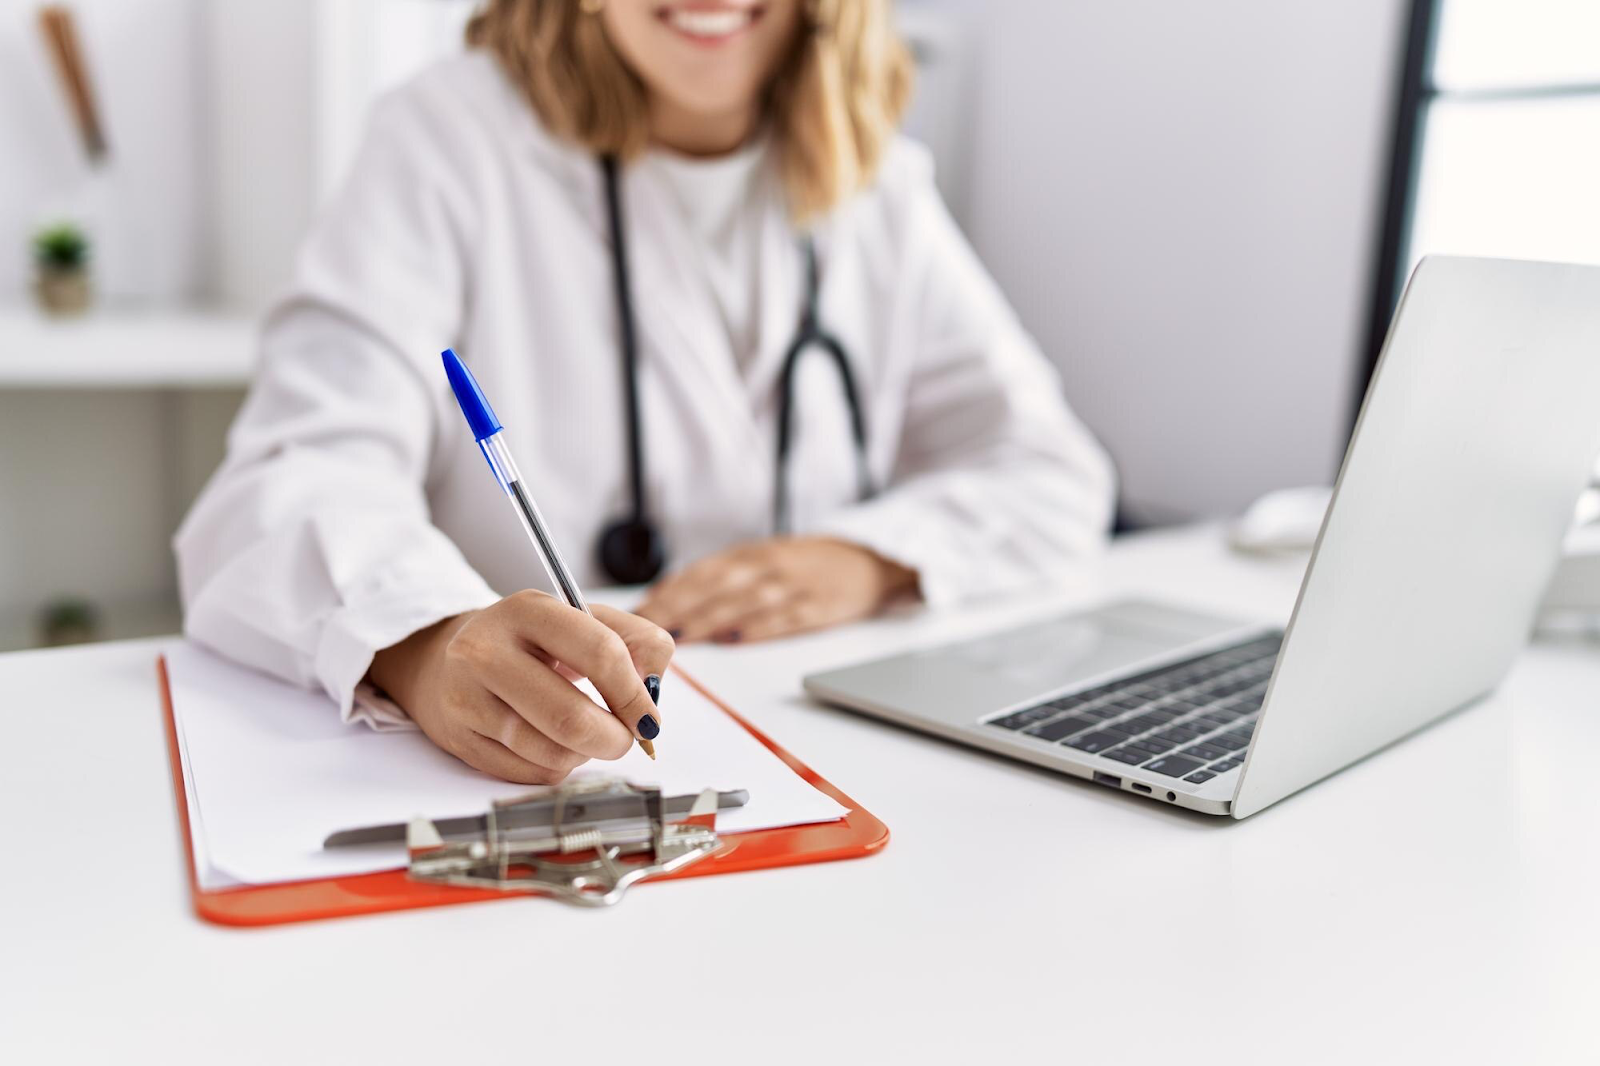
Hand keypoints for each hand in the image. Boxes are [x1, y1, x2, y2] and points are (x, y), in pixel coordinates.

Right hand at [368, 592, 672, 783]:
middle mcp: (487, 651)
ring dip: (584, 754)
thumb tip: (652, 689)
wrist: (446, 660)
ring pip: (550, 753)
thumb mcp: (579, 620)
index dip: (634, 694)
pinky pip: (529, 773)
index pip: (600, 653)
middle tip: (626, 739)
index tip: (649, 718)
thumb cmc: (527, 643)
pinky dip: (556, 767)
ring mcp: (466, 697)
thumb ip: (634, 640)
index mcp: (528, 610)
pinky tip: (550, 743)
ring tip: (583, 735)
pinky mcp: (458, 738)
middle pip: (570, 717)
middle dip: (614, 738)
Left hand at [635, 536, 917, 643]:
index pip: (699, 573)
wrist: (869, 560)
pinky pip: (784, 617)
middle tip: (643, 632)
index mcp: (750, 554)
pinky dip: (759, 627)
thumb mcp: (765, 560)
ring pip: (742, 602)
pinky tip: (735, 639)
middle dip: (676, 609)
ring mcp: (793, 585)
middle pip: (714, 587)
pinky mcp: (818, 606)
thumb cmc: (809, 565)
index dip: (667, 593)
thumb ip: (724, 579)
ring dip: (707, 620)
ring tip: (678, 640)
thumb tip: (673, 603)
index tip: (636, 614)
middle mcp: (767, 565)